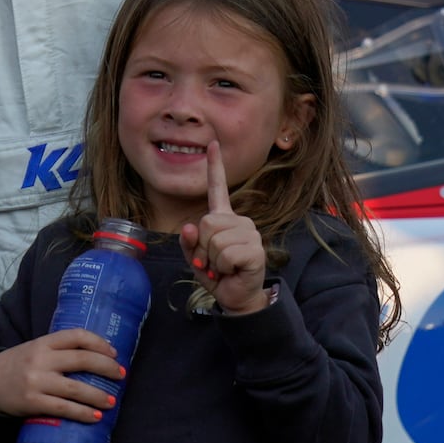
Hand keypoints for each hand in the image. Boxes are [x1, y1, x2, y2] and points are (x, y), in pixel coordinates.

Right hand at [0, 329, 122, 420]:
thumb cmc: (18, 366)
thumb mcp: (35, 350)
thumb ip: (57, 351)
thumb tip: (94, 358)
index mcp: (43, 342)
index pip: (76, 336)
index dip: (99, 342)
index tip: (114, 352)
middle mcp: (41, 359)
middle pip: (81, 359)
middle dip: (106, 367)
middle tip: (121, 375)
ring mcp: (36, 381)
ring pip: (75, 388)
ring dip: (99, 396)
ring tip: (112, 402)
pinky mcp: (32, 402)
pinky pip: (63, 409)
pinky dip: (82, 413)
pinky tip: (95, 417)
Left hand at [181, 141, 268, 316]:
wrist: (236, 298)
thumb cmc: (217, 274)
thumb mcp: (195, 258)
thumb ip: (188, 243)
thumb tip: (189, 228)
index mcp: (224, 218)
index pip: (218, 188)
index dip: (215, 166)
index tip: (213, 144)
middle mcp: (239, 221)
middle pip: (205, 223)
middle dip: (201, 248)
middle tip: (211, 262)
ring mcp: (249, 233)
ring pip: (214, 239)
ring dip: (212, 260)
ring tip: (223, 268)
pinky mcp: (255, 250)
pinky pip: (225, 254)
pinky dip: (223, 268)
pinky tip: (233, 271)